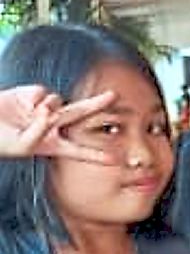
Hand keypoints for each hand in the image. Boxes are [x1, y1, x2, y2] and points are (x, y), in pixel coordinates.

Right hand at [0, 85, 117, 161]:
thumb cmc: (2, 141)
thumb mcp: (24, 145)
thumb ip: (40, 130)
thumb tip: (49, 109)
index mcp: (53, 144)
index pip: (79, 150)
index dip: (96, 154)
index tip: (115, 159)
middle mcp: (53, 125)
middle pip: (80, 114)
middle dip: (97, 104)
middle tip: (114, 95)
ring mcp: (43, 108)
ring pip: (59, 102)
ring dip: (49, 109)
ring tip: (30, 116)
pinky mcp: (32, 94)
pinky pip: (42, 94)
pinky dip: (34, 101)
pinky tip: (23, 106)